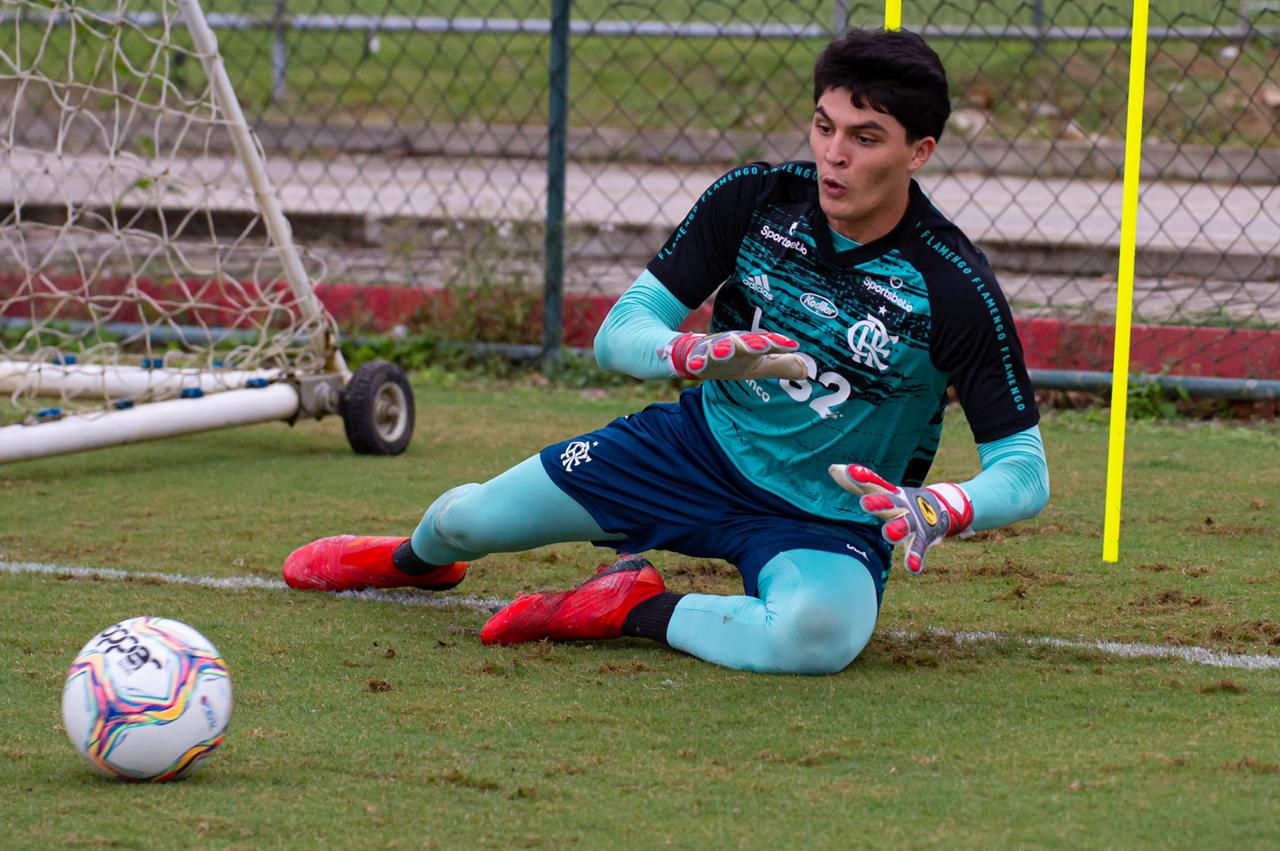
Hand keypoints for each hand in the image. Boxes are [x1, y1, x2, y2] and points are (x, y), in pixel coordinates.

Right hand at [664, 330, 806, 380]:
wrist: (698, 354)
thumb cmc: (735, 360)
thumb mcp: (760, 365)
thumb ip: (782, 367)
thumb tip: (807, 371)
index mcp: (751, 347)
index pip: (768, 344)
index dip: (779, 344)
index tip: (792, 345)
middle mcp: (734, 346)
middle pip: (745, 343)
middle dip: (753, 343)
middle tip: (764, 345)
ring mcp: (715, 352)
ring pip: (720, 349)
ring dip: (723, 349)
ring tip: (725, 350)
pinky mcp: (698, 359)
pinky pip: (697, 360)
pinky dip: (697, 362)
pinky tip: (696, 365)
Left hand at [828, 464, 972, 573]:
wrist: (939, 507)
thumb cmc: (899, 501)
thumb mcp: (880, 491)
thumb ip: (858, 483)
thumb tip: (831, 468)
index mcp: (889, 493)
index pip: (874, 483)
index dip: (862, 477)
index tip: (850, 472)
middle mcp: (901, 506)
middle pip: (890, 503)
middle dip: (879, 503)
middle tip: (864, 503)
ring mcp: (914, 522)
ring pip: (905, 525)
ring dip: (897, 529)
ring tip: (888, 534)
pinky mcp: (924, 539)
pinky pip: (918, 549)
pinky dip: (915, 558)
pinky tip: (912, 568)